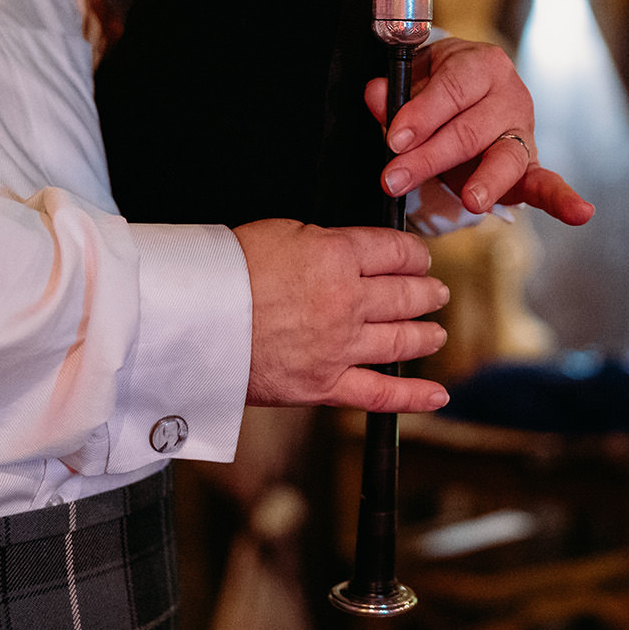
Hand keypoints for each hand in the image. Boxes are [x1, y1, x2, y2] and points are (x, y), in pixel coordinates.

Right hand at [235, 219, 450, 411]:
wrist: (191, 319)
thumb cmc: (226, 272)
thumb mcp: (282, 232)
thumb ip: (326, 243)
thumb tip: (350, 253)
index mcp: (337, 257)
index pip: (394, 252)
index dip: (414, 254)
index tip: (419, 257)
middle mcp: (346, 302)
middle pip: (405, 295)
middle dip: (426, 292)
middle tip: (435, 292)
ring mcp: (339, 346)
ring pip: (401, 341)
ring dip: (426, 334)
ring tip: (436, 331)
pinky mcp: (324, 385)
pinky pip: (379, 394)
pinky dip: (412, 397)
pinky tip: (437, 395)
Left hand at [365, 37, 594, 225]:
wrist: (467, 95)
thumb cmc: (438, 89)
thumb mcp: (414, 81)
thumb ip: (395, 92)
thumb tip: (377, 95)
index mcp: (480, 66)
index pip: (451, 90)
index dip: (421, 115)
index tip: (394, 139)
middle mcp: (509, 94)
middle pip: (470, 129)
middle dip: (430, 157)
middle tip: (396, 178)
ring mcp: (523, 131)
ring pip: (505, 157)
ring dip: (486, 181)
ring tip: (471, 200)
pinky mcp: (531, 164)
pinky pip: (548, 183)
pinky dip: (564, 200)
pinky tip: (580, 213)